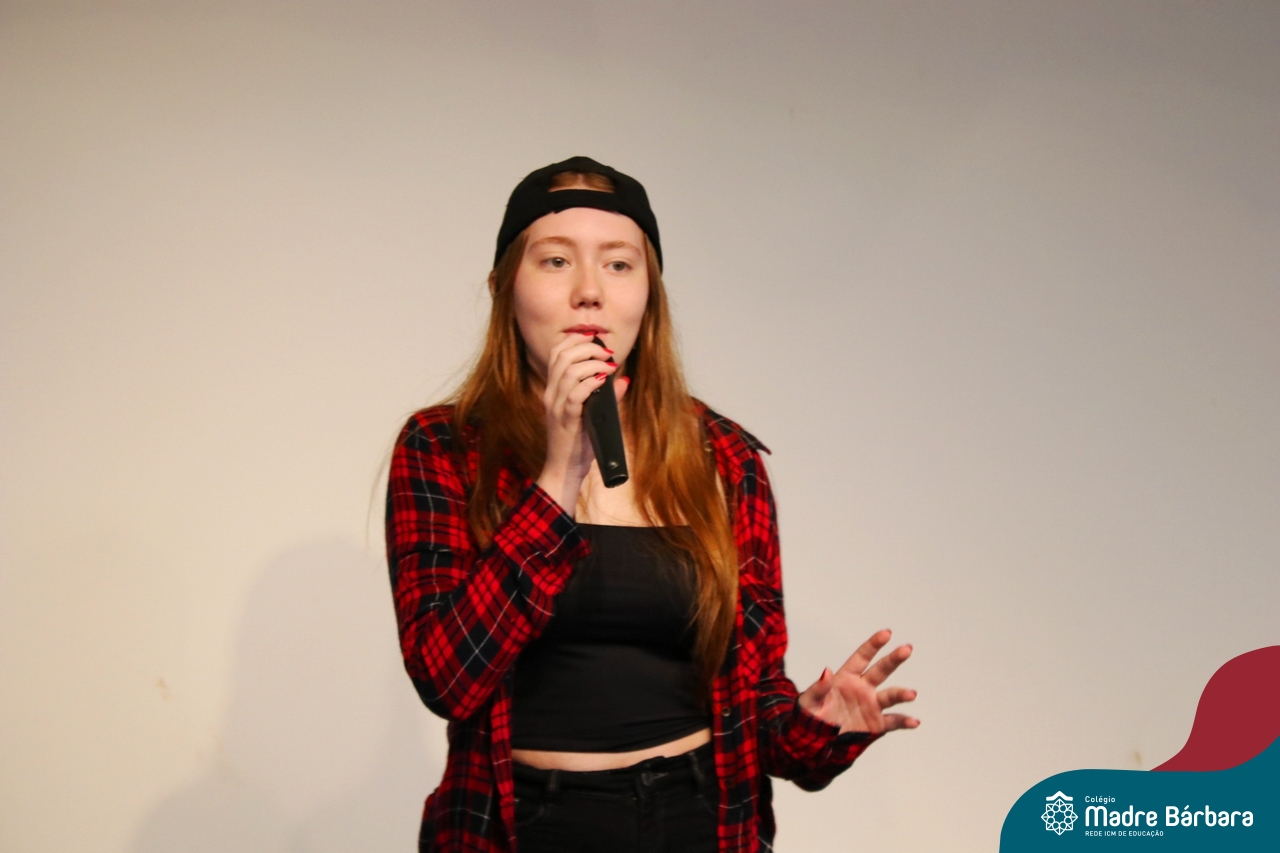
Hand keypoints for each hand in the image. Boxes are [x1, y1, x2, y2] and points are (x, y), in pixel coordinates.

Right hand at [536, 334, 628, 512]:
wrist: (564, 469)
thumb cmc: (577, 442)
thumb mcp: (590, 414)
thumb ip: (604, 396)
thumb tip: (623, 379)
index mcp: (554, 389)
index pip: (557, 353)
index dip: (576, 340)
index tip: (596, 339)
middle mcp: (551, 394)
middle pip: (563, 356)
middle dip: (587, 347)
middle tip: (607, 352)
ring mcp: (557, 407)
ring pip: (569, 371)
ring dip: (592, 363)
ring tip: (609, 366)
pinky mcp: (567, 420)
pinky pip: (575, 395)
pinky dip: (590, 383)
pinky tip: (603, 381)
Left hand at [796, 629, 918, 734]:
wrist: (816, 742)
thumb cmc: (811, 717)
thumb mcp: (809, 702)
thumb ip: (818, 688)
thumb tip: (827, 671)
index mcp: (846, 678)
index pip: (862, 657)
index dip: (873, 645)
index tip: (887, 633)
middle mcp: (862, 689)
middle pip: (881, 671)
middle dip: (893, 659)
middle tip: (907, 649)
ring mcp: (871, 706)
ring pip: (890, 696)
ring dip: (901, 694)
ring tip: (911, 694)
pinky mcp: (876, 724)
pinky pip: (893, 721)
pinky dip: (904, 721)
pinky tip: (914, 722)